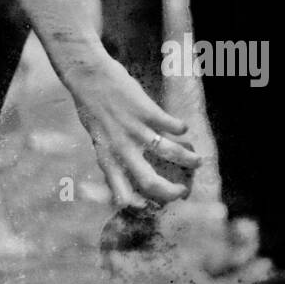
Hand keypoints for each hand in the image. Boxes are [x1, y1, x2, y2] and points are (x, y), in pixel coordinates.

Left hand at [68, 55, 201, 208]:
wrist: (87, 77)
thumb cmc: (91, 108)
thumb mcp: (97, 138)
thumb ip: (112, 156)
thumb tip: (125, 174)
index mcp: (106, 158)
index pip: (122, 193)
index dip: (140, 205)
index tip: (153, 206)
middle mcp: (121, 149)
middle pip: (150, 183)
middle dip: (172, 192)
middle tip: (183, 191)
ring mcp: (134, 130)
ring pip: (170, 153)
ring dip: (188, 159)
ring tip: (197, 160)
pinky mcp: (146, 111)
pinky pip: (172, 126)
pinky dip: (181, 129)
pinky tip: (183, 128)